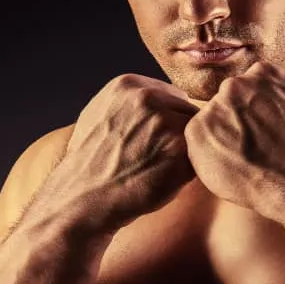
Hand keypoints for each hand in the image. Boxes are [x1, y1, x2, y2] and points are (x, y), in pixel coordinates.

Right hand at [56, 73, 199, 229]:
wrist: (84, 198)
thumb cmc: (90, 164)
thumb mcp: (98, 114)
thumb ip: (129, 101)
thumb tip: (160, 97)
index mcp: (127, 84)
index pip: (171, 94)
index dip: (167, 120)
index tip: (153, 139)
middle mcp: (147, 98)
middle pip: (186, 110)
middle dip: (178, 133)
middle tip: (156, 157)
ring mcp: (165, 122)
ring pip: (195, 133)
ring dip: (185, 151)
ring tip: (159, 168)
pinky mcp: (180, 150)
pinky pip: (200, 156)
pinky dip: (190, 170)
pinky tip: (166, 179)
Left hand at [183, 56, 284, 214]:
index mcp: (265, 72)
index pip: (251, 87)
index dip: (259, 113)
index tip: (269, 133)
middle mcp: (236, 85)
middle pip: (229, 103)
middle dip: (239, 124)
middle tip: (256, 150)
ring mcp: (214, 109)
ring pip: (212, 123)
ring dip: (225, 141)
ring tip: (247, 164)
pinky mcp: (198, 135)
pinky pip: (197, 144)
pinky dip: (211, 158)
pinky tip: (236, 171)